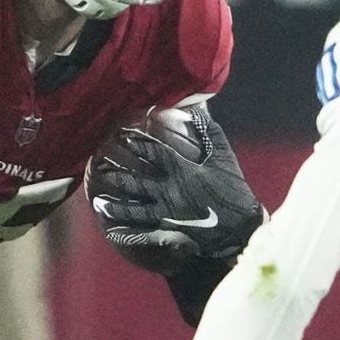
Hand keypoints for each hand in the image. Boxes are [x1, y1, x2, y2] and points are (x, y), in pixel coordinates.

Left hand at [88, 106, 262, 276]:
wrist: (241, 228)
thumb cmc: (233, 189)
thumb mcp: (224, 155)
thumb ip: (207, 130)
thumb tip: (194, 109)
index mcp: (182, 170)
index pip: (152, 152)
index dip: (135, 141)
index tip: (121, 132)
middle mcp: (170, 190)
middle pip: (136, 177)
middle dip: (117, 166)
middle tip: (101, 158)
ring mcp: (166, 212)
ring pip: (133, 204)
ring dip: (114, 197)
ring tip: (97, 190)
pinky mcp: (168, 230)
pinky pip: (141, 228)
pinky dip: (123, 225)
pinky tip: (108, 220)